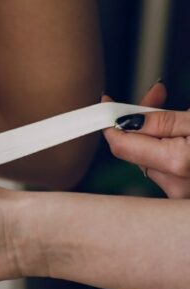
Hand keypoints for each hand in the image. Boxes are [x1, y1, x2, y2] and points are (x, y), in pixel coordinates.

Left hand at [104, 81, 189, 197]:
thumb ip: (161, 121)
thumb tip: (124, 120)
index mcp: (176, 163)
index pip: (121, 144)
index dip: (111, 122)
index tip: (106, 104)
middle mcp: (175, 185)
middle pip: (134, 149)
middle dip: (140, 121)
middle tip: (157, 93)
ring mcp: (179, 194)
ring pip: (149, 158)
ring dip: (155, 135)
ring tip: (181, 114)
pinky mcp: (183, 195)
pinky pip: (163, 169)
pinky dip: (167, 150)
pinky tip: (182, 136)